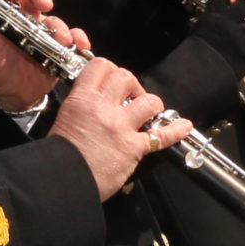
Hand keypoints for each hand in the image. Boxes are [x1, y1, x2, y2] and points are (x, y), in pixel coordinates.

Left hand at [0, 0, 73, 112]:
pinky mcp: (57, 49)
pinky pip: (72, 40)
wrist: (7, 96)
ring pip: (55, 20)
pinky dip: (78, 40)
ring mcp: (42, 33)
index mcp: (2, 13)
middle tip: (44, 4)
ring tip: (61, 39)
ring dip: (60, 27)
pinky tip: (79, 45)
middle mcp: (24, 18)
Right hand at [50, 58, 188, 200]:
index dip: (110, 69)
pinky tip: (184, 127)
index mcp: (82, 99)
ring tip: (149, 112)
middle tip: (130, 96)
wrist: (63, 179)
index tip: (113, 79)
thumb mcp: (64, 118)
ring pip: (149, 101)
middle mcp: (102, 107)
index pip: (101, 66)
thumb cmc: (60, 155)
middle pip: (126, 77)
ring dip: (151, 105)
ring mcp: (121, 126)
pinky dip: (175, 130)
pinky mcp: (134, 147)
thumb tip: (95, 103)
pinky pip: (161, 135)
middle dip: (132, 84)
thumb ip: (82, 107)